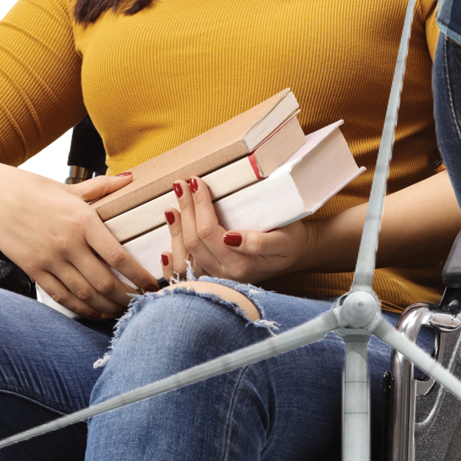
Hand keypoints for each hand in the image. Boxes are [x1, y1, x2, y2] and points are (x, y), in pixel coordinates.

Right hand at [0, 156, 144, 322]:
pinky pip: (61, 296)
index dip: (138, 275)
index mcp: (82, 221)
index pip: (118, 256)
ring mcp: (49, 260)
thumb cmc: (29, 189)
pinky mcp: (33, 270)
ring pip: (84, 293)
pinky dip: (80, 308)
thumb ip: (102, 188)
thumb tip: (130, 178)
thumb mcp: (69, 187)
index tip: (151, 283)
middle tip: (141, 303)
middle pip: (104, 281)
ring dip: (106, 306)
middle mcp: (67, 243)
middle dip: (127, 297)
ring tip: (122, 310)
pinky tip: (93, 311)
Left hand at [157, 173, 319, 290]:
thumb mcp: (284, 239)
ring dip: (175, 229)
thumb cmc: (290, 243)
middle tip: (182, 184)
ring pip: (185, 256)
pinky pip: (185, 271)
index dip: (200, 206)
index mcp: (240, 264)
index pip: (209, 232)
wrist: (294, 256)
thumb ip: (259, 242)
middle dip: (186, 209)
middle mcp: (224, 274)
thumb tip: (230, 238)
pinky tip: (165, 248)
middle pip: (193, 241)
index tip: (198, 183)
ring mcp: (216, 277)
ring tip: (173, 205)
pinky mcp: (212, 276)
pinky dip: (172, 259)